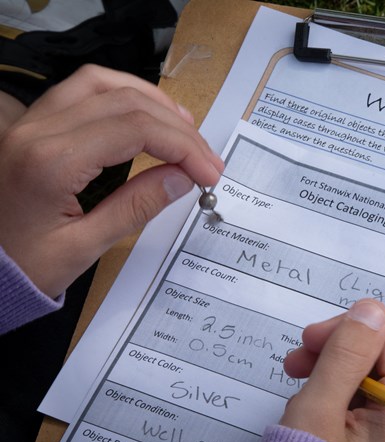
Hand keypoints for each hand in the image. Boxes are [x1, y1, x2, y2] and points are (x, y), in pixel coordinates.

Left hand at [0, 64, 223, 297]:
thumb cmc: (24, 267)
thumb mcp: (84, 248)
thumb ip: (136, 207)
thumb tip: (184, 178)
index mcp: (51, 162)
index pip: (136, 130)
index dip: (184, 147)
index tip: (210, 173)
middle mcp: (38, 128)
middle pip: (126, 102)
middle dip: (178, 128)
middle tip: (207, 160)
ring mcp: (31, 120)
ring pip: (104, 83)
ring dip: (152, 101)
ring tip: (184, 128)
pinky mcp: (33, 123)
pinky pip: (82, 88)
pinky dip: (122, 94)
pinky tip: (144, 114)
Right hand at [281, 299, 384, 441]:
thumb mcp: (318, 411)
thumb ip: (346, 356)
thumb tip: (372, 308)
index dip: (354, 329)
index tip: (311, 340)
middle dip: (341, 349)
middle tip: (297, 360)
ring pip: (373, 378)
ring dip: (334, 369)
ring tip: (298, 383)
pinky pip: (365, 404)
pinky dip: (337, 393)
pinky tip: (311, 405)